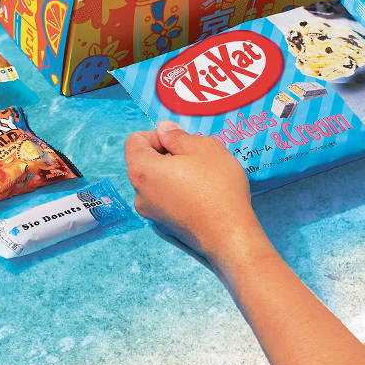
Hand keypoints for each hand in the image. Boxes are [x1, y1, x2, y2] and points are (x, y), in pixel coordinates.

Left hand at [123, 125, 264, 265]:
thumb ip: (177, 136)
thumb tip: (163, 129)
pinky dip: (178, 190)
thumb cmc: (217, 187)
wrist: (229, 234)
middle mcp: (138, 194)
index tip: (181, 143)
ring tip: (201, 177)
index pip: (135, 141)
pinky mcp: (163, 225)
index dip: (157, 135)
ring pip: (156, 181)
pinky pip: (165, 198)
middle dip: (167, 154)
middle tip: (195, 158)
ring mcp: (150, 212)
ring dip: (174, 172)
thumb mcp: (202, 147)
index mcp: (141, 171)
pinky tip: (201, 194)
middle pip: (144, 162)